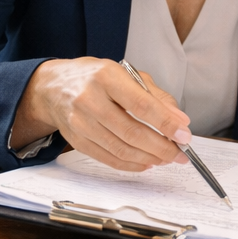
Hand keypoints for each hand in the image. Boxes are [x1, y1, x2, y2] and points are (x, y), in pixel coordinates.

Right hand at [16, 58, 190, 171]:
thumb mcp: (126, 74)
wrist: (53, 87)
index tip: (184, 134)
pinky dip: (131, 164)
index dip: (165, 123)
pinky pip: (108, 158)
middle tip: (180, 154)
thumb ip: (155, 95)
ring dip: (149, 158)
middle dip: (161, 147)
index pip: (141, 104)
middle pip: (131, 132)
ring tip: (166, 158)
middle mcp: (90, 99)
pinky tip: (146, 162)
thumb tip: (179, 120)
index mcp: (106, 77)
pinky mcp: (77, 140)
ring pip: (120, 149)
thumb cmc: (94, 78)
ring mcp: (80, 122)